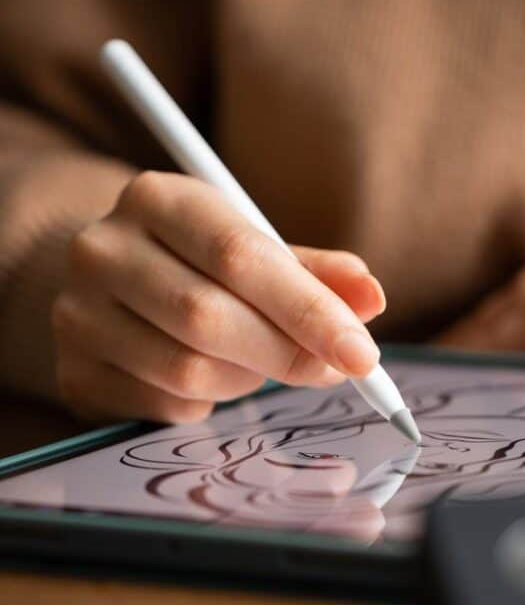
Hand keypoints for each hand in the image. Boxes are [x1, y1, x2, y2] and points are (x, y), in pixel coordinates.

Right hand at [52, 171, 384, 422]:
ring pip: (188, 371)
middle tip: (334, 369)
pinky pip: (166, 406)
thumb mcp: (253, 246)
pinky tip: (213, 376)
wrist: (106, 281)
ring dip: (248, 379)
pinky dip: (210, 403)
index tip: (361, 353)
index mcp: (157, 198)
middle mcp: (103, 250)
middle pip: (208, 317)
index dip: (308, 309)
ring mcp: (78, 314)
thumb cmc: (197, 261)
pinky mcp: (74, 372)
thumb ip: (312, 273)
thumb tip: (370, 299)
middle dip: (287, 353)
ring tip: (262, 361)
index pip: (239, 255)